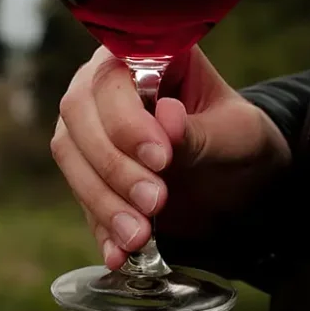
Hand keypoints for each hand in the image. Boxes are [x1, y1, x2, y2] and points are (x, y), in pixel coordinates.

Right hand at [51, 46, 290, 269]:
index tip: (161, 158)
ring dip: (102, 198)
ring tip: (140, 236)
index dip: (126, 116)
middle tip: (157, 201)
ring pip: (70, 152)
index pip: (114, 75)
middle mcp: (105, 82)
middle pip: (79, 112)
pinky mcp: (86, 167)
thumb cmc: (239, 139)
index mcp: (145, 57)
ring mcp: (88, 124)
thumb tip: (166, 118)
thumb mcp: (238, 134)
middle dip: (114, 163)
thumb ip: (202, 130)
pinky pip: (79, 194)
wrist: (237, 178)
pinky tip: (120, 253)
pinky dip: (98, 225)